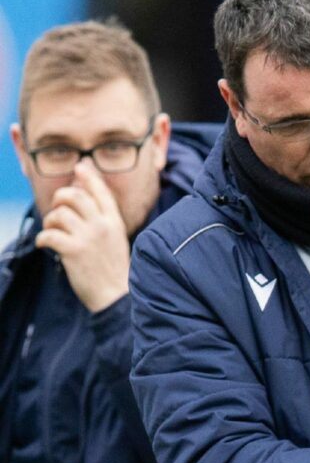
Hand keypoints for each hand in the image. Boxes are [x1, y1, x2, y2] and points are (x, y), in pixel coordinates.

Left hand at [35, 162, 129, 311]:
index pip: (101, 192)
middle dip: (60, 199)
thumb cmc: (114, 270)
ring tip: (52, 233)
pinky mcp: (73, 251)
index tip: (80, 166)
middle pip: (75, 196)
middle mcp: (102, 225)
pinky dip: (42, 239)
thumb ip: (103, 221)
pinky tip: (45, 245)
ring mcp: (88, 237)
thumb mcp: (115, 240)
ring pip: (59, 214)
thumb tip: (84, 201)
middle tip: (57, 209)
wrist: (116, 296)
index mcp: (114, 222)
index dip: (89, 177)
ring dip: (49, 222)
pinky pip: (48, 235)